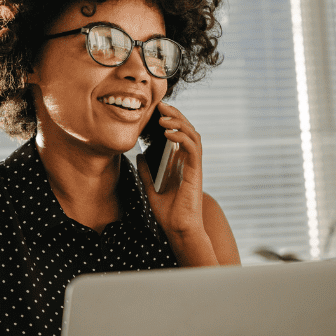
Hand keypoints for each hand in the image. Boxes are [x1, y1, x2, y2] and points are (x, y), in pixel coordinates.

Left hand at [136, 102, 205, 240]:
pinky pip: (192, 149)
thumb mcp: (151, 188)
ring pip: (192, 135)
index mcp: (180, 163)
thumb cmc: (168, 212)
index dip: (170, 120)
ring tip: (163, 117)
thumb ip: (146, 172)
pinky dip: (182, 138)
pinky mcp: (196, 172)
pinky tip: (168, 134)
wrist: (178, 229)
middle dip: (175, 115)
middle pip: (187, 130)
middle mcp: (189, 162)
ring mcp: (194, 166)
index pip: (178, 135)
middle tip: (161, 106)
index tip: (156, 111)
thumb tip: (139, 156)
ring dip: (179, 123)